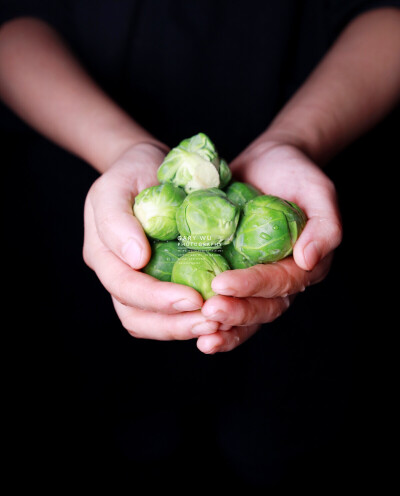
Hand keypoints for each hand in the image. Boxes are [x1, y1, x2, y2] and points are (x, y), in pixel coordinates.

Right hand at [82, 142, 219, 339]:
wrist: (148, 167)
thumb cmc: (133, 170)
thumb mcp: (118, 183)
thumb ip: (117, 219)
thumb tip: (136, 259)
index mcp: (102, 252)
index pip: (124, 286)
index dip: (157, 298)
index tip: (194, 298)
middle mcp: (116, 273)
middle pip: (135, 315)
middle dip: (173, 323)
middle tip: (211, 322)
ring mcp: (136, 280)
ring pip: (149, 322)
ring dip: (182, 328)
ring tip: (216, 324)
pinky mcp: (158, 281)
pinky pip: (168, 313)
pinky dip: (188, 319)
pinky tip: (215, 316)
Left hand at [198, 140, 342, 353]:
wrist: (266, 162)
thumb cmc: (295, 173)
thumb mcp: (317, 190)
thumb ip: (325, 225)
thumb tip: (308, 260)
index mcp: (303, 265)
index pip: (280, 283)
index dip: (252, 286)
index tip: (222, 284)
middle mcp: (280, 279)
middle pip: (262, 307)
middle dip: (236, 313)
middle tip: (208, 311)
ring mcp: (255, 279)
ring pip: (245, 314)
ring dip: (224, 328)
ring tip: (202, 333)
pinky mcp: (232, 272)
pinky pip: (225, 301)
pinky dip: (211, 320)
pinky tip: (188, 324)